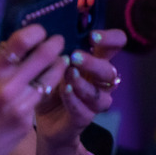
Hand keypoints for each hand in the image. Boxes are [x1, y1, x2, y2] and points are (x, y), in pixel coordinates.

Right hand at [0, 24, 65, 154]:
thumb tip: (1, 49)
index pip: (22, 40)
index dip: (35, 32)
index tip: (38, 32)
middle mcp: (7, 85)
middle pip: (44, 56)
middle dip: (54, 45)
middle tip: (57, 42)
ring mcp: (19, 105)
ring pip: (50, 78)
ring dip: (57, 67)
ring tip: (59, 62)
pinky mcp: (26, 122)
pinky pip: (41, 99)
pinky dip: (47, 89)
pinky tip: (46, 85)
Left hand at [35, 28, 126, 144]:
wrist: (41, 117)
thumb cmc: (48, 85)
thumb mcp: (47, 65)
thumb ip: (53, 52)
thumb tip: (49, 36)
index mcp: (94, 62)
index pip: (114, 46)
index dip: (111, 39)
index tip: (93, 36)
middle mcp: (99, 82)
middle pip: (109, 70)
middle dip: (93, 63)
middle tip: (75, 56)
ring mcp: (93, 101)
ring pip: (100, 93)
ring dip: (84, 83)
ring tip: (68, 75)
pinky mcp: (83, 118)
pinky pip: (84, 110)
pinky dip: (74, 99)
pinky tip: (64, 90)